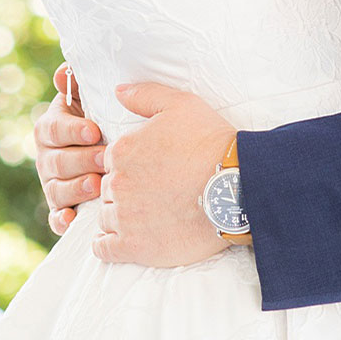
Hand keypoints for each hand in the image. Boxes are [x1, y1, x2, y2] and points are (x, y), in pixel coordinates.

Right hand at [33, 68, 105, 235]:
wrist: (114, 154)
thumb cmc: (104, 121)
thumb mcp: (92, 99)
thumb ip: (78, 84)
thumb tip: (65, 73)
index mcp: (51, 128)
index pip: (53, 128)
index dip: (72, 130)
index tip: (94, 130)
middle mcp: (47, 158)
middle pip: (55, 161)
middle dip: (80, 159)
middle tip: (104, 158)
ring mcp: (52, 185)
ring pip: (56, 189)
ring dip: (75, 188)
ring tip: (96, 184)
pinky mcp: (61, 209)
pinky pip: (55, 218)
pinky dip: (61, 220)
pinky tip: (71, 219)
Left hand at [94, 83, 236, 267]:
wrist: (237, 187)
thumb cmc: (212, 144)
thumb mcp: (182, 105)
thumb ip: (144, 95)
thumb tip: (118, 91)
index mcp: (121, 150)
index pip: (110, 163)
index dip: (130, 168)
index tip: (153, 174)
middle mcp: (116, 182)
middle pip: (108, 190)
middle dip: (126, 193)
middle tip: (156, 196)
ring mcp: (123, 216)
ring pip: (106, 218)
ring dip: (121, 218)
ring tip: (150, 219)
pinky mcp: (133, 246)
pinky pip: (103, 248)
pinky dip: (110, 245)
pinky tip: (128, 241)